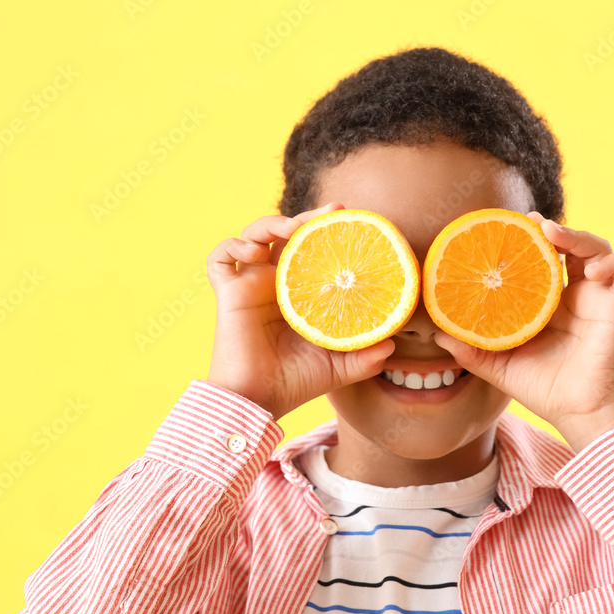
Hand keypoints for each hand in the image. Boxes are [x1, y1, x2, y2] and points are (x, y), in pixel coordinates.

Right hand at [205, 202, 394, 420]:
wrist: (259, 401)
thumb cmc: (294, 383)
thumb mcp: (340, 367)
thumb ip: (366, 355)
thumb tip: (393, 344)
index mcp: (300, 293)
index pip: (313, 250)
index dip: (328, 232)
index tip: (352, 222)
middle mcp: (274, 283)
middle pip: (286, 234)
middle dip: (307, 217)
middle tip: (333, 211)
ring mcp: (250, 285)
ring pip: (253, 235)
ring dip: (271, 222)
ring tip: (293, 227)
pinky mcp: (229, 294)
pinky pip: (219, 258)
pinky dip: (232, 246)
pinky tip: (253, 253)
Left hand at [434, 211, 613, 451]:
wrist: (576, 414)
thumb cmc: (542, 390)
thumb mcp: (497, 365)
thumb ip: (470, 349)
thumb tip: (436, 334)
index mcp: (548, 302)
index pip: (541, 258)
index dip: (529, 240)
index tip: (507, 228)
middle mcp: (575, 295)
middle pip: (569, 246)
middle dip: (552, 229)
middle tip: (530, 222)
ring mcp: (600, 298)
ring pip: (598, 249)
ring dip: (579, 235)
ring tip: (553, 234)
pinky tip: (592, 270)